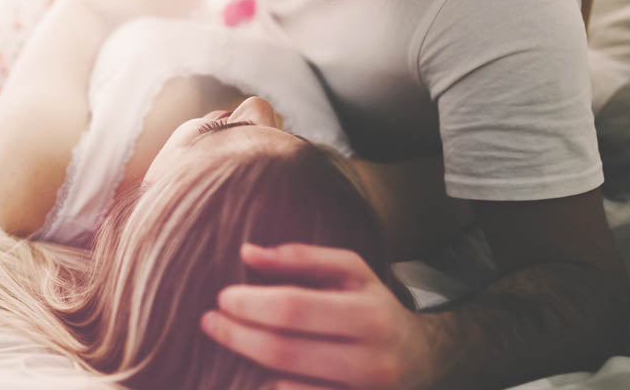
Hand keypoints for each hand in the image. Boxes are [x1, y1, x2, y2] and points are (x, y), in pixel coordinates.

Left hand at [201, 243, 433, 389]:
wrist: (421, 356)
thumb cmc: (371, 304)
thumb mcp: (350, 270)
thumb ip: (300, 257)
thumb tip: (247, 252)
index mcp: (369, 316)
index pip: (295, 308)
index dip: (251, 304)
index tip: (222, 297)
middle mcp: (371, 362)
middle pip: (284, 351)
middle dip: (237, 336)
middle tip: (209, 322)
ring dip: (244, 371)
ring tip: (224, 347)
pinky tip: (248, 380)